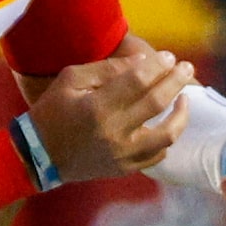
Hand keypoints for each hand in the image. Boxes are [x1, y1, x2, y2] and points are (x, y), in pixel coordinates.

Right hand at [24, 45, 193, 182]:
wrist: (38, 155)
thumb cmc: (52, 111)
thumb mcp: (71, 79)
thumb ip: (107, 69)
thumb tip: (143, 62)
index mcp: (98, 107)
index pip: (138, 81)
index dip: (158, 66)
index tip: (169, 57)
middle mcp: (114, 132)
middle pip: (157, 103)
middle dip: (176, 81)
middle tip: (187, 67)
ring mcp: (122, 154)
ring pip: (166, 136)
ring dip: (181, 115)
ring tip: (184, 100)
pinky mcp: (124, 168)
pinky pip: (156, 156)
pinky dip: (166, 140)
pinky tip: (166, 125)